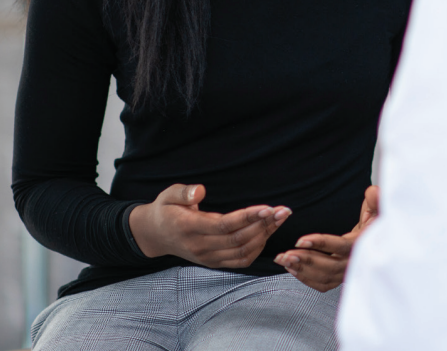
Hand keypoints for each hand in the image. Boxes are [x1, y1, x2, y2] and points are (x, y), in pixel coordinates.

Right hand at [129, 183, 290, 268]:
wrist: (155, 235)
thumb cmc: (166, 209)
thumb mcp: (168, 195)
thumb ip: (184, 193)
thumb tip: (200, 192)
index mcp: (189, 228)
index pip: (224, 226)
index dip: (248, 218)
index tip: (268, 208)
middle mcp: (200, 247)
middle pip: (238, 240)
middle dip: (264, 226)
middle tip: (284, 211)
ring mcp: (207, 258)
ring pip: (242, 252)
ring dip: (265, 236)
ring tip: (280, 219)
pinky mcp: (214, 262)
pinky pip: (240, 261)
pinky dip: (257, 248)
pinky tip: (267, 232)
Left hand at [274, 185, 379, 291]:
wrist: (376, 241)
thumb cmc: (374, 223)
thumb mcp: (376, 209)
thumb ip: (374, 199)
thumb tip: (372, 192)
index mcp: (361, 244)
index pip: (339, 246)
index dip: (320, 244)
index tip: (300, 241)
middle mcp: (354, 261)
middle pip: (328, 266)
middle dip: (305, 260)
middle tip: (285, 255)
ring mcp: (347, 272)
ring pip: (323, 277)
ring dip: (302, 270)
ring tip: (284, 260)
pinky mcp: (340, 278)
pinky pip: (323, 284)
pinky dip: (307, 279)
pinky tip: (293, 269)